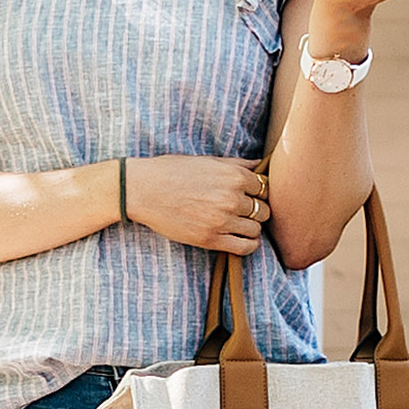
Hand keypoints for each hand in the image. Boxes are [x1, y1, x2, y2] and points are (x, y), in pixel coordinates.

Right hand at [124, 155, 271, 254]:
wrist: (143, 190)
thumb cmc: (172, 171)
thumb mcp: (206, 160)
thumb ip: (236, 164)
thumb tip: (259, 165)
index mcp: (234, 175)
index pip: (265, 188)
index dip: (259, 192)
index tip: (250, 195)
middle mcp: (232, 198)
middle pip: (264, 210)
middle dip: (257, 210)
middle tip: (245, 211)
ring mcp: (222, 220)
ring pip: (256, 229)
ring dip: (252, 227)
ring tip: (239, 224)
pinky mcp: (211, 239)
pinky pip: (245, 247)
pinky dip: (249, 245)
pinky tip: (242, 239)